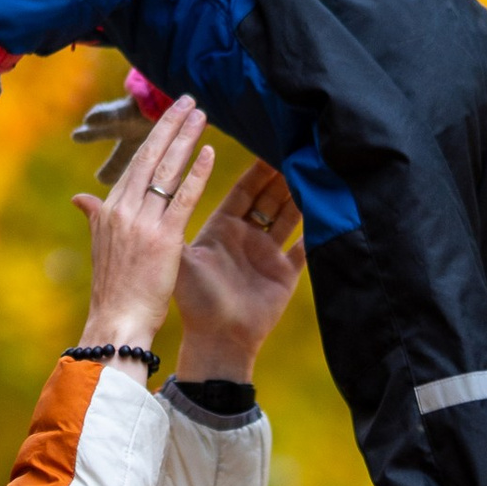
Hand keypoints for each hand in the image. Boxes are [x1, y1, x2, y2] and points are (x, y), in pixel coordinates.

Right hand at [71, 95, 213, 351]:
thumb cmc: (113, 292)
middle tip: (189, 100)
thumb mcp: (101, 248)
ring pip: (167, 171)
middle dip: (170, 126)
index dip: (153, 138)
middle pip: (150, 157)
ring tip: (201, 115)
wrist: (116, 323)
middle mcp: (124, 211)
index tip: (168, 116)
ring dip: (185, 139)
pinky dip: (197, 174)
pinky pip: (183, 199)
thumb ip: (95, 217)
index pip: (135, 164)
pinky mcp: (164, 239)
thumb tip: (80, 197)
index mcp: (110, 210)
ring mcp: (144, 223)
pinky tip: (209, 152)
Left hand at [174, 160, 304, 382]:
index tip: (268, 143)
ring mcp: (267, 254)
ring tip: (315, 170)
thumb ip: (174, 223)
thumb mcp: (181, 258)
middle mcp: (246, 237)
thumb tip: (156, 189)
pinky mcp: (285, 273)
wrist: (217, 341)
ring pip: (289, 215)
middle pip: (269, 197)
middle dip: (282, 175)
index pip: (243, 189)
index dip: (256, 168)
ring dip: (300, 195)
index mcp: (222, 228)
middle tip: (298, 149)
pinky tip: (330, 210)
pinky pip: (306, 247)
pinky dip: (317, 231)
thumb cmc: (196, 301)